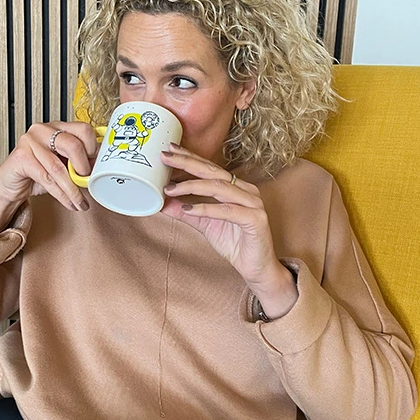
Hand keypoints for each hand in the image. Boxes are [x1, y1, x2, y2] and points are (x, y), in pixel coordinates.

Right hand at [0, 122, 97, 236]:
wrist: (10, 186)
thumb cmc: (37, 174)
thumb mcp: (63, 165)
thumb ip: (79, 162)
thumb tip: (100, 169)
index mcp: (57, 127)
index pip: (83, 129)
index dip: (93, 150)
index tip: (96, 167)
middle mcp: (43, 130)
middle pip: (73, 144)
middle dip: (83, 168)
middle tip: (87, 183)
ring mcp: (29, 141)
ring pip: (59, 167)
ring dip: (73, 190)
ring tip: (80, 202)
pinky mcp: (20, 157)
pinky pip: (46, 178)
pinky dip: (61, 194)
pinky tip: (68, 203)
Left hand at [160, 144, 297, 318]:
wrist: (257, 268)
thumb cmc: (235, 243)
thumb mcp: (205, 225)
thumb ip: (186, 212)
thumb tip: (162, 202)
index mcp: (236, 188)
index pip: (209, 168)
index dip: (189, 158)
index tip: (169, 151)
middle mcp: (246, 191)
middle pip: (212, 172)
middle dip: (187, 163)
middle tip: (166, 157)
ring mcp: (253, 203)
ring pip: (219, 188)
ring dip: (191, 186)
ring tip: (170, 188)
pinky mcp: (255, 219)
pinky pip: (227, 211)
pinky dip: (206, 209)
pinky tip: (189, 209)